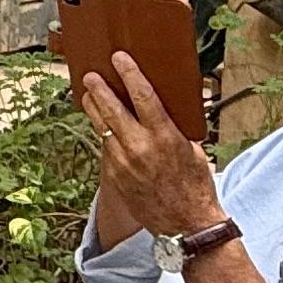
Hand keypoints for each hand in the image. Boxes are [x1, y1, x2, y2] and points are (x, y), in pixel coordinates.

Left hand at [76, 55, 227, 245]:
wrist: (186, 224)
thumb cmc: (195, 184)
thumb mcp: (193, 149)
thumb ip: (175, 127)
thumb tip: (165, 106)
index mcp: (164, 137)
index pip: (143, 97)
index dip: (129, 74)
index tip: (120, 58)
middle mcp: (140, 148)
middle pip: (111, 110)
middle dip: (99, 89)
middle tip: (90, 75)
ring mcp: (123, 163)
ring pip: (102, 128)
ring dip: (93, 109)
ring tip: (87, 94)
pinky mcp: (114, 177)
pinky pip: (105, 148)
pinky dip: (102, 133)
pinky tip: (100, 124)